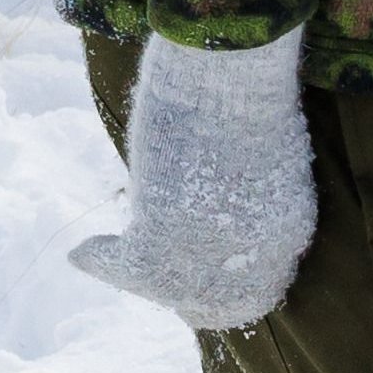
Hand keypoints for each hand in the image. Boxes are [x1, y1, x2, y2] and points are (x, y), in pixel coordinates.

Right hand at [69, 28, 320, 331]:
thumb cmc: (247, 92)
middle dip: (184, 296)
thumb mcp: (267, 160)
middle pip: (213, 305)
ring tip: (108, 259)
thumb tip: (217, 220)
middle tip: (153, 280)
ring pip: (166, 289)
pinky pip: (125, 266)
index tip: (196, 277)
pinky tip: (84, 253)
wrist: (228, 68)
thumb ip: (253, 204)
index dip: (221, 290)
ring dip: (142, 278)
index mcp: (288, 232)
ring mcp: (208, 251)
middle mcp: (253, 255)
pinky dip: (101, 259)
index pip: (254, 294)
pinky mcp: (160, 237)